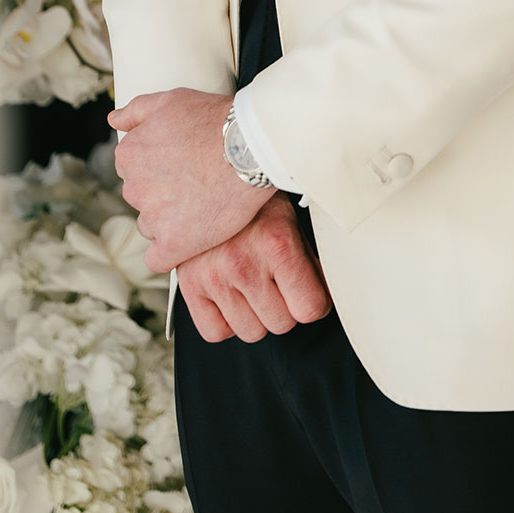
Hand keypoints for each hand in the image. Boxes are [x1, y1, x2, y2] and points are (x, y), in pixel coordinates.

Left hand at [110, 88, 272, 271]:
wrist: (250, 147)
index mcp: (129, 154)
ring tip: (201, 202)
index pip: (132, 167)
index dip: (158, 164)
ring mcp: (153, 217)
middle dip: (162, 190)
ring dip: (169, 218)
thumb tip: (113, 120)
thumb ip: (136, 110)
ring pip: (150, 224)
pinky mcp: (174, 243)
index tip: (180, 162)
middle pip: (141, 195)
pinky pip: (158, 258)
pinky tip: (189, 237)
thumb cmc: (215, 120)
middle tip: (195, 179)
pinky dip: (170, 251)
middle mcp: (134, 187)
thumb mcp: (171, 100)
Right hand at [178, 194, 331, 343]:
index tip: (310, 294)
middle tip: (279, 283)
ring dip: (256, 316)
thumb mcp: (290, 220)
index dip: (315, 303)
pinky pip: (216, 333)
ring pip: (251, 333)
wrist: (210, 179)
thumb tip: (323, 292)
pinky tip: (231, 296)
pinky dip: (226, 322)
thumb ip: (306, 260)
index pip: (309, 308)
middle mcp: (243, 263)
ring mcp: (213, 277)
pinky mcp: (190, 286)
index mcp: (275, 243)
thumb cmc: (252, 201)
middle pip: (281, 324)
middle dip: (286, 307)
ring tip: (253, 285)